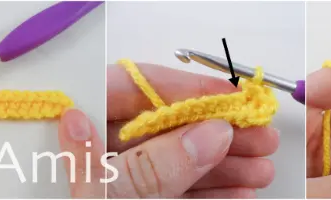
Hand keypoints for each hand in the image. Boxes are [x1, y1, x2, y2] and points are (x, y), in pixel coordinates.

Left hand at [103, 63, 276, 197]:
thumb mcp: (108, 195)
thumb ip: (152, 166)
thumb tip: (209, 133)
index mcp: (70, 131)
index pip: (127, 87)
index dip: (182, 88)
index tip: (229, 96)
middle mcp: (89, 149)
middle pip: (155, 125)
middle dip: (211, 131)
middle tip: (258, 136)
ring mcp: (107, 179)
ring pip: (167, 161)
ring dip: (217, 165)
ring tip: (261, 170)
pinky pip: (165, 193)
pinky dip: (202, 193)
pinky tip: (239, 193)